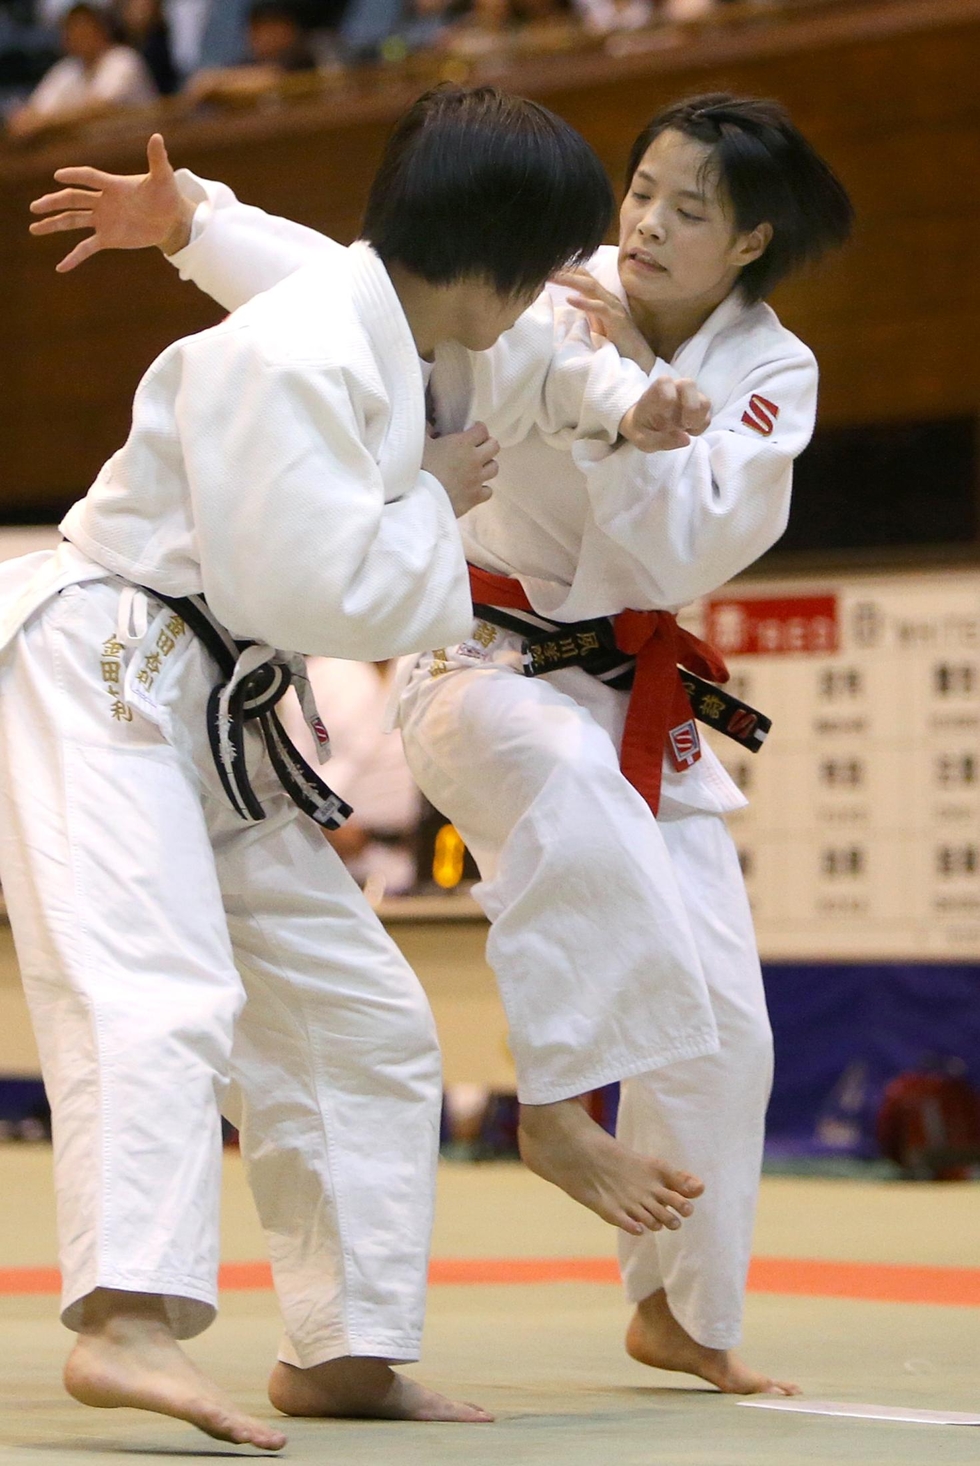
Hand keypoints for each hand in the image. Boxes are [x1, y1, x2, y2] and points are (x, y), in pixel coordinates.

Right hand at [28, 133, 192, 272]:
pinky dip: (74, 257)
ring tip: (34, 228)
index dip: (75, 176)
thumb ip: (157, 159)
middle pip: (73, 199)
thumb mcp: (163, 178)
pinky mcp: (107, 238)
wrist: (170, 220)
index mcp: (113, 185)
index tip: (58, 176)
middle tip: (35, 207)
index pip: (90, 178)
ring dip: (54, 224)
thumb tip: (157, 137)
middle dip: (54, 202)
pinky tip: (61, 267)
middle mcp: (102, 201)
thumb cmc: (167, 195)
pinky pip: (86, 247)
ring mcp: (102, 220)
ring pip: (73, 220)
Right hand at [422, 422, 498, 517]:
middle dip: (486, 444)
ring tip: (476, 467)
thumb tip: (430, 425)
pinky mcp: (475, 497)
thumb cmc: (418, 467)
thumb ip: (426, 430)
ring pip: (494, 468)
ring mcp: (477, 480)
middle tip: (475, 448)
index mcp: (462, 443)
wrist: (420, 498)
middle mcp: (474, 460)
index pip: (482, 430)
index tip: (470, 431)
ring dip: (487, 465)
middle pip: (494, 446)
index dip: (477, 429)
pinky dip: (483, 488)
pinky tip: (473, 487)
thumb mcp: (419, 443)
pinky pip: (489, 491)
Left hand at [553, 268, 656, 371]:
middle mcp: (608, 298)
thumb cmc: (619, 343)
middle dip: (565, 271)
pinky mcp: (616, 320)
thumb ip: (588, 312)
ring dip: (570, 280)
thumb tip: (571, 302)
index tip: (548, 268)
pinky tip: (569, 299)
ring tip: (553, 276)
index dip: (567, 271)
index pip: (584, 277)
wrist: (640, 358)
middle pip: (585, 278)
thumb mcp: (598, 324)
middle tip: (545, 266)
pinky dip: (584, 302)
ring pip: (590, 287)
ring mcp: (613, 308)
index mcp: (603, 298)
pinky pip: (599, 308)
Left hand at [619, 376, 710, 453]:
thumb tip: (687, 439)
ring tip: (686, 429)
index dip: (668, 397)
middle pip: (690, 385)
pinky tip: (689, 432)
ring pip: (704, 401)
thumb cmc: (642, 428)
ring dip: (698, 419)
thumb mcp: (641, 439)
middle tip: (684, 425)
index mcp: (655, 390)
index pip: (664, 382)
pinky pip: (707, 416)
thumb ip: (659, 440)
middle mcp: (674, 388)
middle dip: (690, 407)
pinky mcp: (698, 408)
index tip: (664, 415)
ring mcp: (689, 397)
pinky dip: (700, 427)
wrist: (646, 426)